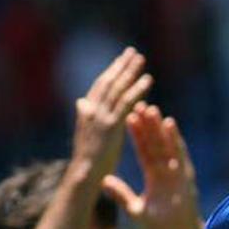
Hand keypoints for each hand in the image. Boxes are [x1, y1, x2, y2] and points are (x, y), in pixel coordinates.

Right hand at [72, 48, 152, 177]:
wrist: (84, 176)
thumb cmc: (85, 160)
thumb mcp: (83, 133)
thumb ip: (84, 116)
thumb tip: (81, 101)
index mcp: (86, 112)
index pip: (100, 86)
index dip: (110, 72)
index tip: (120, 60)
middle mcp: (92, 110)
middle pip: (108, 82)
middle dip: (120, 66)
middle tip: (132, 52)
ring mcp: (102, 117)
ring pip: (118, 89)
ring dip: (130, 72)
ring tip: (141, 59)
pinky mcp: (112, 125)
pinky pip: (127, 102)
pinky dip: (137, 89)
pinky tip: (148, 79)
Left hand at [102, 103, 201, 228]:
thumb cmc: (161, 224)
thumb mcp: (135, 208)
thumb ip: (121, 194)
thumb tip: (103, 182)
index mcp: (154, 175)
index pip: (143, 150)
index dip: (136, 134)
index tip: (129, 117)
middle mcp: (166, 168)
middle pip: (155, 142)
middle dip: (147, 124)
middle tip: (139, 104)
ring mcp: (177, 169)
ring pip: (166, 143)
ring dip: (158, 126)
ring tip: (151, 108)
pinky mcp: (186, 172)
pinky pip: (179, 152)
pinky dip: (175, 137)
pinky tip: (169, 123)